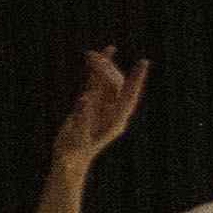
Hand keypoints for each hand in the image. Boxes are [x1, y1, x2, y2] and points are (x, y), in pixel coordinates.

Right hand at [50, 46, 146, 169]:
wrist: (69, 159)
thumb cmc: (72, 155)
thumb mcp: (76, 139)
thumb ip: (81, 120)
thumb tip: (84, 99)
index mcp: (116, 121)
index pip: (129, 96)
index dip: (135, 80)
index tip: (143, 63)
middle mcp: (113, 111)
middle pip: (116, 85)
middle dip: (106, 70)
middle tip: (93, 57)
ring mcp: (104, 106)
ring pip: (106, 81)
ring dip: (101, 66)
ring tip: (90, 53)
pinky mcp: (92, 102)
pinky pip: (96, 82)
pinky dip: (98, 68)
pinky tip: (102, 52)